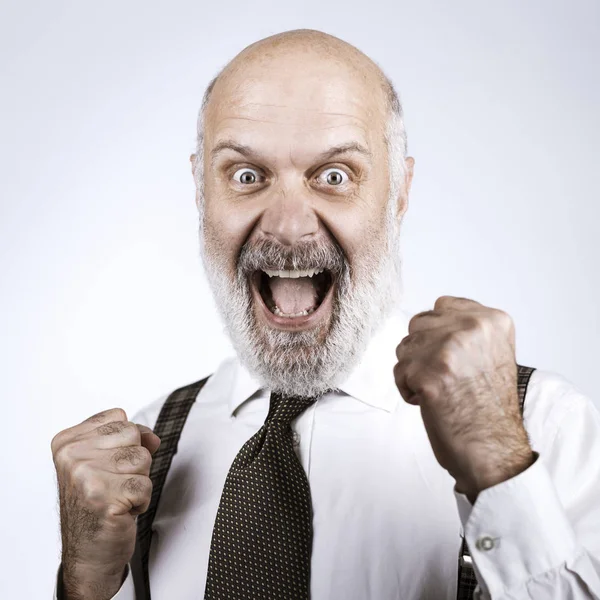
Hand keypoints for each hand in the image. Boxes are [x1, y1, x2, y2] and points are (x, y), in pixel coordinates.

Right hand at [51, 408, 160, 599]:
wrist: (88, 554)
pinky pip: (145, 485)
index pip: (119, 417)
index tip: (106, 467)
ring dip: (138, 481)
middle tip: (114, 485)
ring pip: (143, 458)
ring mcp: (85, 477)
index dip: (125, 443)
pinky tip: (121, 511)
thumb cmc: (98, 504)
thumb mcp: (106, 461)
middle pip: (133, 435)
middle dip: (134, 462)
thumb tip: (153, 438)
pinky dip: (141, 501)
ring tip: (117, 497)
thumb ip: (129, 439)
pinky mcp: (103, 499)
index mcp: (67, 442)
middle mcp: (71, 456)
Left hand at [394, 296, 534, 503]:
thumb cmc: (491, 408)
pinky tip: (431, 402)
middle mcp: (471, 328)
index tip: (449, 356)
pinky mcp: (427, 372)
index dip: (438, 333)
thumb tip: (430, 321)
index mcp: (492, 320)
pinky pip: (399, 372)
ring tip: (440, 390)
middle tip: (445, 377)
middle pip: (419, 324)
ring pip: (405, 347)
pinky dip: (408, 389)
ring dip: (414, 370)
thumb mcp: (493, 353)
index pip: (442, 306)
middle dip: (423, 351)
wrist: (495, 450)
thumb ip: (467, 331)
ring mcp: (448, 349)